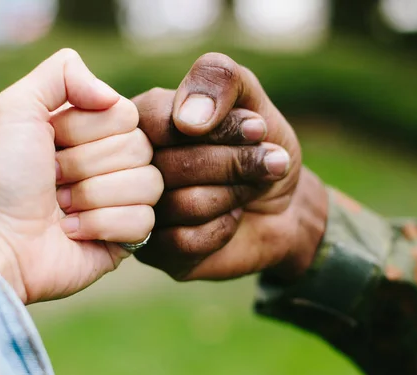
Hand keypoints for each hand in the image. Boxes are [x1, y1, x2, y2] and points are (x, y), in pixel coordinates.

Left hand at [0, 49, 162, 303]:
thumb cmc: (4, 178)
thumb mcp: (16, 108)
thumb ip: (62, 73)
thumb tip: (112, 96)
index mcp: (94, 129)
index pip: (126, 114)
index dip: (86, 130)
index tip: (51, 145)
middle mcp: (114, 161)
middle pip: (139, 148)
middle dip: (85, 166)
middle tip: (53, 181)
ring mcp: (124, 198)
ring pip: (148, 183)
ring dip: (93, 197)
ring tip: (62, 208)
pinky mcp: (130, 235)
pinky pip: (144, 220)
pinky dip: (101, 225)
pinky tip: (74, 232)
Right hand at [133, 53, 327, 281]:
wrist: (285, 206)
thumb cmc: (261, 146)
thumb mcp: (252, 100)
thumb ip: (219, 80)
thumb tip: (187, 118)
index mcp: (142, 121)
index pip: (156, 120)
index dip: (214, 128)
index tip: (259, 128)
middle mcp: (130, 167)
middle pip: (169, 165)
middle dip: (233, 163)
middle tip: (271, 161)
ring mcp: (138, 211)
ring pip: (182, 204)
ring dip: (233, 195)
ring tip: (250, 188)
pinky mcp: (155, 252)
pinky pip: (186, 241)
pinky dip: (224, 227)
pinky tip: (231, 219)